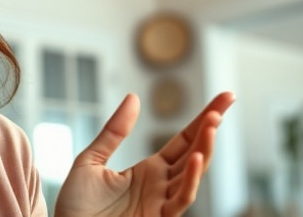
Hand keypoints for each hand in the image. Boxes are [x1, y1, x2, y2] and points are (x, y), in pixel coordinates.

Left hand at [54, 91, 234, 216]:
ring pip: (193, 173)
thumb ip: (114, 132)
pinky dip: (190, 180)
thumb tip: (134, 97)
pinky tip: (195, 158)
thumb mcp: (91, 161)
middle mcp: (162, 186)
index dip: (204, 119)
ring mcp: (162, 203)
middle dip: (211, 127)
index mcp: (149, 171)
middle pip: (195, 151)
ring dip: (204, 148)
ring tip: (212, 123)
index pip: (184, 141)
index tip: (225, 97)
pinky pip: (180, 200)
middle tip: (227, 99)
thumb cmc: (76, 206)